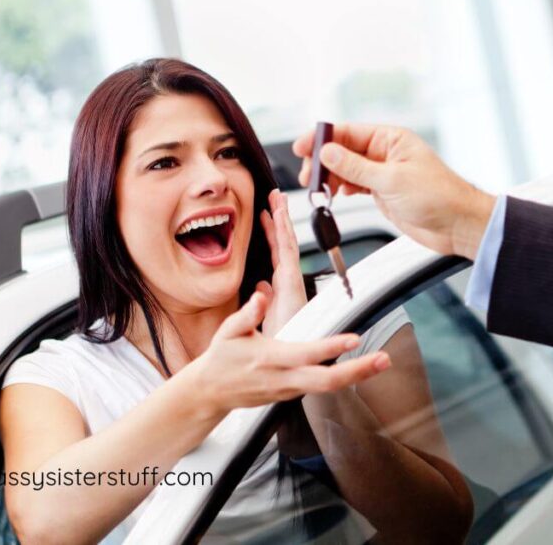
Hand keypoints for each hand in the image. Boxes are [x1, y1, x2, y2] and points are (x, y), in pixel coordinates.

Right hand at [191, 291, 390, 416]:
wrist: (210, 392)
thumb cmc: (221, 358)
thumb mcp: (228, 332)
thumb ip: (247, 314)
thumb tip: (261, 295)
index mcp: (270, 359)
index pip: (306, 354)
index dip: (331, 349)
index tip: (354, 339)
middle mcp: (283, 378)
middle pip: (326, 381)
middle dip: (358, 372)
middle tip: (383, 359)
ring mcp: (290, 390)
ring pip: (328, 387)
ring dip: (357, 376)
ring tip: (381, 362)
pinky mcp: (292, 394)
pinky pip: (322, 388)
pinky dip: (343, 379)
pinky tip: (362, 368)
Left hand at [256, 188, 305, 334]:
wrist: (287, 357)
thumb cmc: (279, 340)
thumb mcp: (265, 315)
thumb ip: (263, 298)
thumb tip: (260, 284)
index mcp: (281, 286)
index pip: (276, 252)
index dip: (272, 231)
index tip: (266, 213)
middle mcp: (288, 280)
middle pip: (283, 242)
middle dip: (279, 218)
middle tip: (276, 196)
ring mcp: (291, 279)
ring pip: (286, 241)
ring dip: (282, 218)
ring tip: (277, 198)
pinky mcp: (292, 281)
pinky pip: (287, 250)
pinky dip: (284, 231)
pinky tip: (278, 216)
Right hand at [292, 124, 495, 257]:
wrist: (458, 225)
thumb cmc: (439, 197)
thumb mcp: (392, 180)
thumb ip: (357, 167)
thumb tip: (329, 152)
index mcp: (391, 139)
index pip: (348, 132)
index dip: (322, 139)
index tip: (302, 148)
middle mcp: (385, 153)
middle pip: (343, 150)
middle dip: (323, 162)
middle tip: (308, 177)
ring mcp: (383, 173)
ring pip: (346, 169)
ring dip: (330, 178)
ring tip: (318, 190)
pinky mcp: (383, 192)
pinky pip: (354, 185)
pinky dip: (341, 189)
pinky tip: (334, 194)